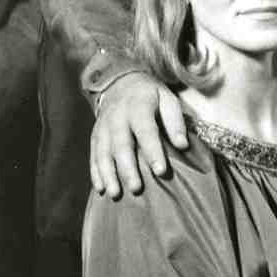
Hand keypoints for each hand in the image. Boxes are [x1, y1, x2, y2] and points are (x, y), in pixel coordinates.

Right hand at [90, 70, 188, 197]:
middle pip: (121, 144)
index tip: (161, 171)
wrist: (120, 82)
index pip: (146, 131)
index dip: (153, 151)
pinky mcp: (95, 135)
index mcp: (138, 107)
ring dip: (108, 174)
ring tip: (116, 194)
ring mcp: (103, 127)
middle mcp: (117, 117)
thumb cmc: (150, 96)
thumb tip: (182, 145)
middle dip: (127, 167)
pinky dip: (95, 172)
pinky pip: (94, 154)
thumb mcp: (167, 99)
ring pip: (103, 152)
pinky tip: (101, 189)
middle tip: (136, 188)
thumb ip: (175, 121)